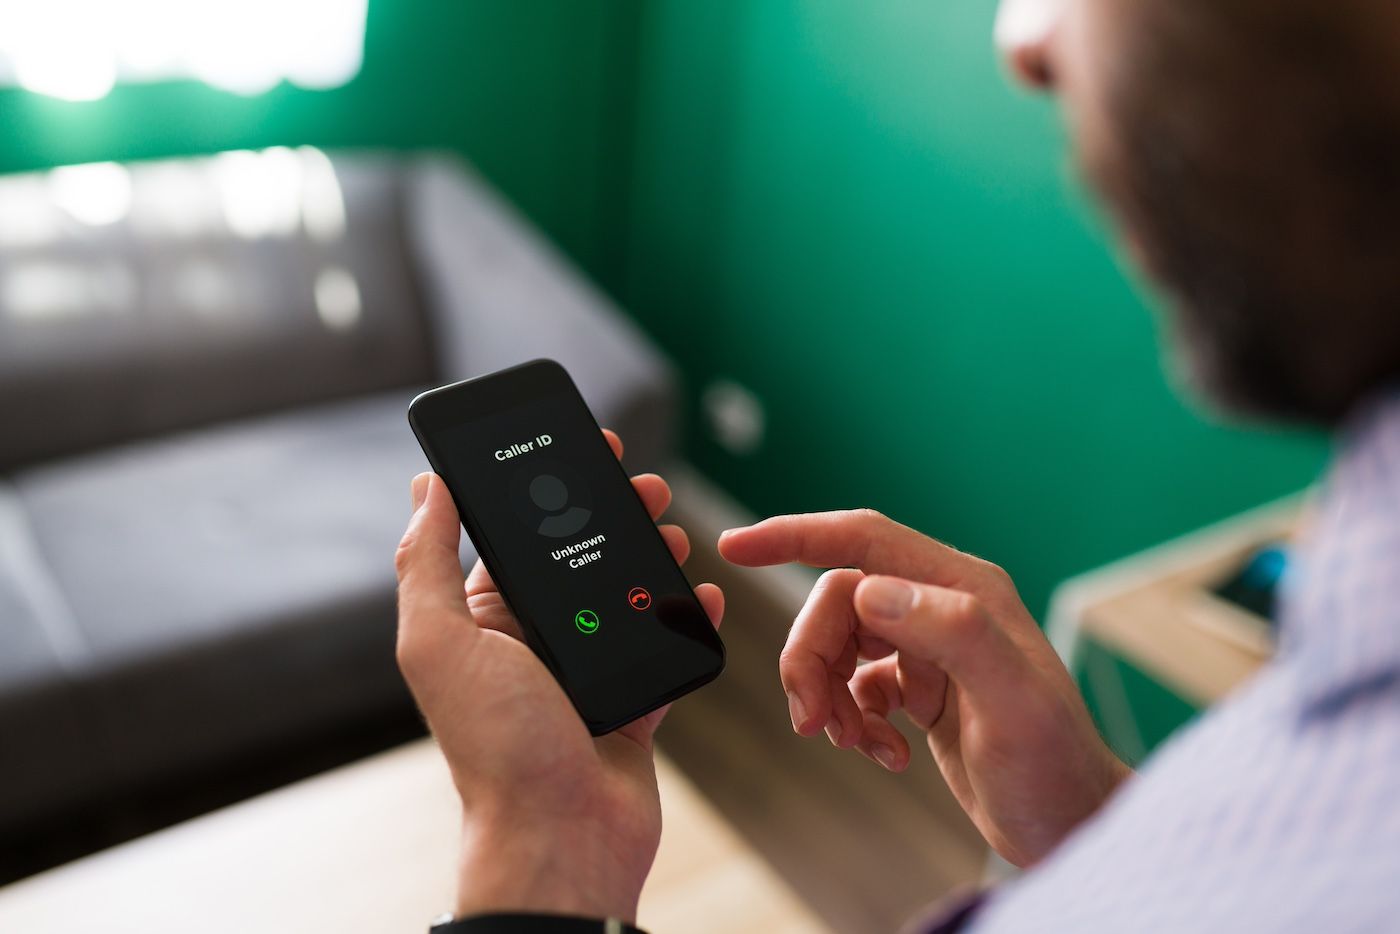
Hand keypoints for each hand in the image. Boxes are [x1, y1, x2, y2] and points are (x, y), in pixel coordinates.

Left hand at [395, 430, 723, 921]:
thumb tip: (428, 486)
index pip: (516, 534)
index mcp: (486, 621)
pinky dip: (686, 615)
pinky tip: (702, 592)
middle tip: (646, 484)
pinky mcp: (636, 701)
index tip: (583, 445)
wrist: (563, 839)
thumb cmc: (496, 748)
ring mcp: (589, 670)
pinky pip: (665, 645)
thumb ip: (428, 563)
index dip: (548, 486)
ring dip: (653, 555)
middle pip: (580, 555)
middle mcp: (536, 641)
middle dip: (614, 512)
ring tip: (677, 534)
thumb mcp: (441, 643)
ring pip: (627, 594)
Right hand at [718, 510, 1128, 867]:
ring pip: (838, 643)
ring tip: (853, 742)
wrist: (1072, 825)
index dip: (795, 535)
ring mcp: (929, 646)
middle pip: (838, 602)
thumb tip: (871, 592)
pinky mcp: (919, 686)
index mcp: (964, 589)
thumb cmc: (1055, 765)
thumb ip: (952, 632)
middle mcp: (943, 606)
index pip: (863, 540)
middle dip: (810, 657)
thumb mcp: (1013, 702)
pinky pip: (853, 684)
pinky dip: (852, 719)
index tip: (736, 546)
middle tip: (811, 719)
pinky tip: (884, 751)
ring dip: (827, 693)